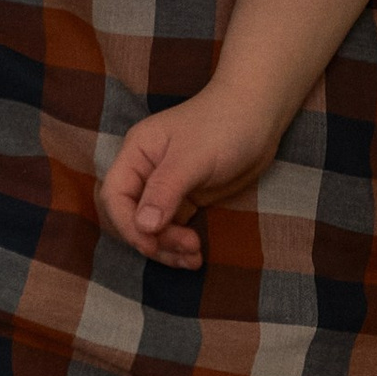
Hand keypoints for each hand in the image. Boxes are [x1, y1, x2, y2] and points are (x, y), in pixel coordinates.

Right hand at [99, 93, 281, 270]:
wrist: (261, 116)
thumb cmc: (225, 125)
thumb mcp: (194, 157)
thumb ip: (166, 190)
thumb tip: (143, 226)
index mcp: (136, 153)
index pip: (115, 196)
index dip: (127, 225)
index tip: (152, 243)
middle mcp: (145, 172)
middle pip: (129, 218)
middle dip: (152, 240)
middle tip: (186, 248)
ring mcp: (164, 187)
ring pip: (151, 229)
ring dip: (167, 249)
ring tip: (194, 259)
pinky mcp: (184, 199)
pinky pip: (171, 229)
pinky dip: (179, 246)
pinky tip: (196, 257)